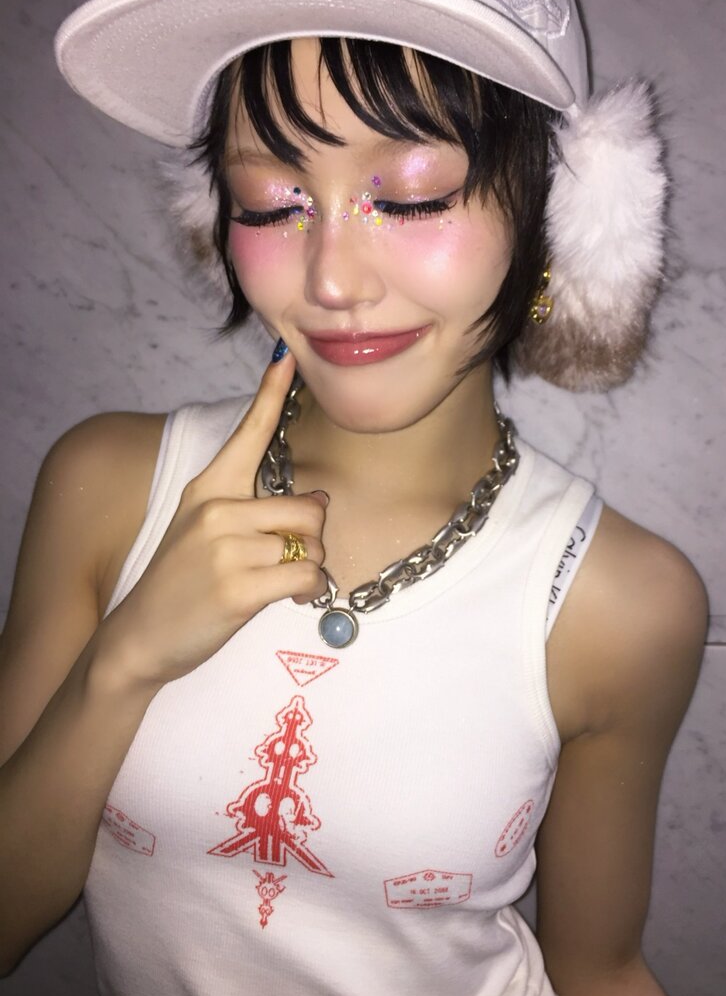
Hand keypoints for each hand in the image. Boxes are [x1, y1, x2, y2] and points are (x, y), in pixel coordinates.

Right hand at [103, 351, 327, 686]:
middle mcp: (216, 509)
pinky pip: (305, 576)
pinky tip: (288, 599)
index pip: (247, 433)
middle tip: (285, 560)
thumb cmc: (179, 584)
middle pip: (307, 507)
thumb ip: (252, 510)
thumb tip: (318, 499)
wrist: (138, 638)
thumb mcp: (202, 532)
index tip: (286, 357)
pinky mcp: (238, 587)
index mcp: (208, 488)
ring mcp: (226, 548)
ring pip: (310, 544)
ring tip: (278, 582)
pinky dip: (309, 591)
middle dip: (309, 538)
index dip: (271, 393)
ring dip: (308, 567)